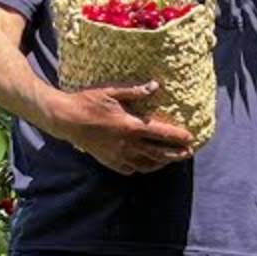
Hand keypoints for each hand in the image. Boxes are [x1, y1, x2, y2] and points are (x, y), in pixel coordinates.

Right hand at [43, 81, 194, 174]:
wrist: (65, 119)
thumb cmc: (88, 102)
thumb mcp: (111, 91)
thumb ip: (135, 91)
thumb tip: (155, 86)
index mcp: (131, 126)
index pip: (162, 134)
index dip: (178, 137)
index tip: (191, 138)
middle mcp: (127, 144)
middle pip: (159, 154)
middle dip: (176, 154)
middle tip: (188, 152)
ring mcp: (118, 155)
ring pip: (146, 164)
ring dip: (161, 162)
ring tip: (171, 159)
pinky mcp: (109, 161)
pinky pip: (131, 169)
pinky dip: (142, 167)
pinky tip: (147, 163)